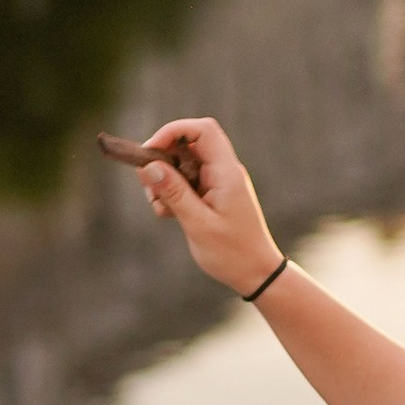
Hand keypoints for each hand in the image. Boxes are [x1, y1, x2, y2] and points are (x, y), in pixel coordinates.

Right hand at [117, 117, 285, 300]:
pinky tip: (169, 215)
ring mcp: (218, 182)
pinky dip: (172, 193)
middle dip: (163, 160)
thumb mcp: (198, 225)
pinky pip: (187, 182)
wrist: (256, 274)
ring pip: (183, 164)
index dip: (172, 132)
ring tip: (160, 208)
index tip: (149, 153)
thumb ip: (174, 193)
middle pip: (188, 144)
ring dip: (165, 180)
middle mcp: (224, 171)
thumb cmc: (232, 253)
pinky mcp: (212, 195)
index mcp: (226, 173)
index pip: (201, 131)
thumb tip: (149, 166)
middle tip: (150, 188)